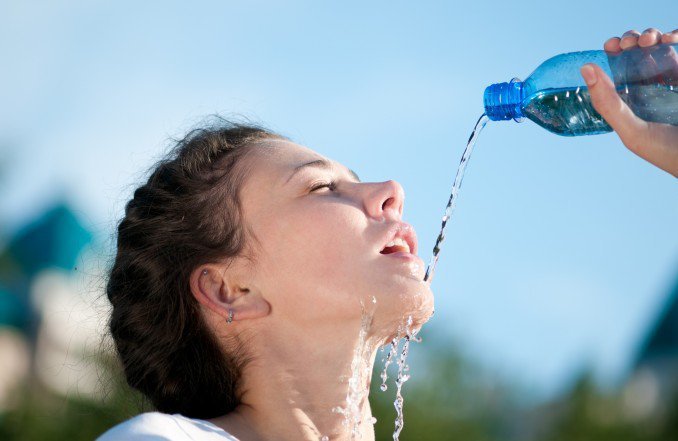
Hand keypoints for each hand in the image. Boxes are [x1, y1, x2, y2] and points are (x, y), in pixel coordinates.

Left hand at [580, 28, 677, 176]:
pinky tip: (670, 38)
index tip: (610, 45)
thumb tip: (585, 69)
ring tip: (649, 40)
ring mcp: (670, 79)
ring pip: (657, 46)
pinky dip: (673, 37)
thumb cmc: (665, 152)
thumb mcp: (632, 131)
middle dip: (630, 40)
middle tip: (629, 43)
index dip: (612, 52)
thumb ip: (608, 104)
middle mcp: (648, 86)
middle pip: (635, 53)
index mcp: (629, 99)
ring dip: (650, 36)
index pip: (616, 68)